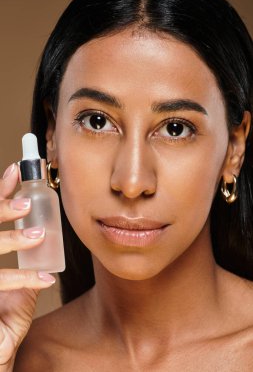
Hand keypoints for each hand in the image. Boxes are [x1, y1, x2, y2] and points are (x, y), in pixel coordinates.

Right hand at [0, 163, 55, 367]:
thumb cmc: (2, 326)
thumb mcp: (14, 300)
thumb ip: (23, 281)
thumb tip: (44, 268)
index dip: (0, 192)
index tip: (15, 171)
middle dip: (0, 209)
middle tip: (26, 202)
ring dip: (12, 240)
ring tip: (38, 235)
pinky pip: (0, 282)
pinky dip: (24, 280)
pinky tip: (46, 280)